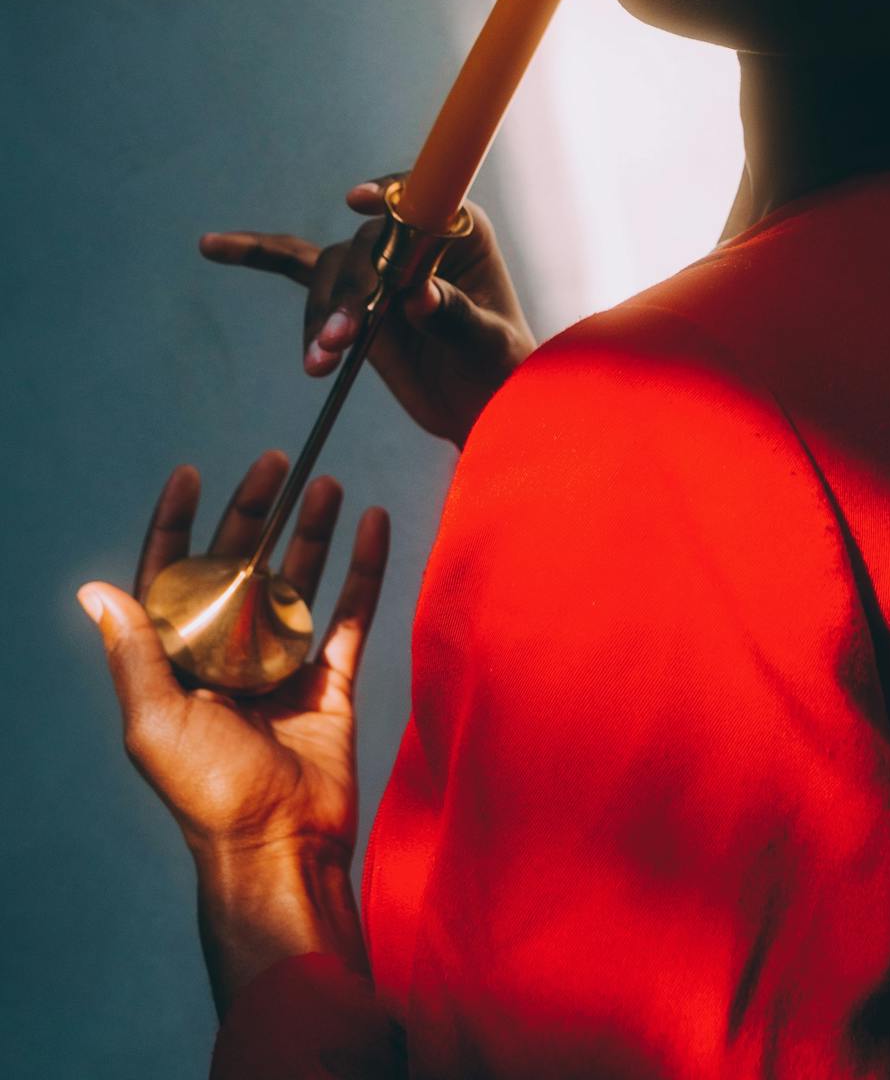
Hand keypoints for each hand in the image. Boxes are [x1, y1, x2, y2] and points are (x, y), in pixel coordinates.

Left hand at [78, 454, 386, 1007]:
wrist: (280, 849)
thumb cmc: (208, 794)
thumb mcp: (156, 723)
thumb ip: (134, 653)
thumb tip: (95, 591)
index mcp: (180, 663)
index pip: (174, 577)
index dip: (178, 524)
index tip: (191, 474)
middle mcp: (229, 656)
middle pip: (243, 565)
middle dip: (256, 510)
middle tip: (276, 462)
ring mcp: (283, 665)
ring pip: (299, 579)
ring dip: (312, 530)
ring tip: (326, 483)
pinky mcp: (332, 681)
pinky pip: (350, 613)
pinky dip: (365, 568)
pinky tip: (373, 525)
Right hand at [201, 177, 536, 446]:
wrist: (484, 406)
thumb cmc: (501, 369)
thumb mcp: (488, 344)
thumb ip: (455, 315)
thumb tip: (418, 293)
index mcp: (461, 232)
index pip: (421, 196)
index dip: (388, 194)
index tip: (356, 203)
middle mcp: (416, 238)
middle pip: (366, 244)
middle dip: (349, 291)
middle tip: (340, 340)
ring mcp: (379, 266)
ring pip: (333, 272)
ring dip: (321, 315)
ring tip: (319, 362)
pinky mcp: (351, 297)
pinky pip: (299, 269)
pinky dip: (258, 257)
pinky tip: (213, 246)